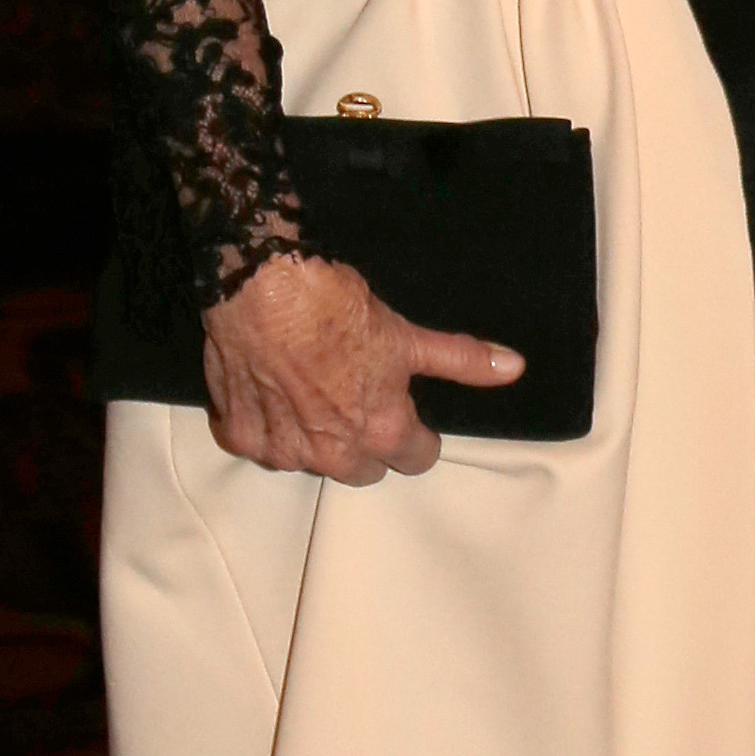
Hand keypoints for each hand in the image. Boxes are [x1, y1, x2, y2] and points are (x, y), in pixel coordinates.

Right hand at [201, 249, 520, 479]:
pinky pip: (260, 448)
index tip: (407, 413)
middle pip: (363, 469)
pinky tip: (269, 394)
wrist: (263, 286)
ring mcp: (284, 450)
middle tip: (356, 399)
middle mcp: (334, 453)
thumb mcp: (407, 335)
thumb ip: (460, 361)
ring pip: (310, 463)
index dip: (417, 436)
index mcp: (383, 431)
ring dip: (313, 439)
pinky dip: (266, 429)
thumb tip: (512, 368)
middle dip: (365, 443)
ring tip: (310, 393)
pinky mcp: (241, 436)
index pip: (417, 460)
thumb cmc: (338, 307)